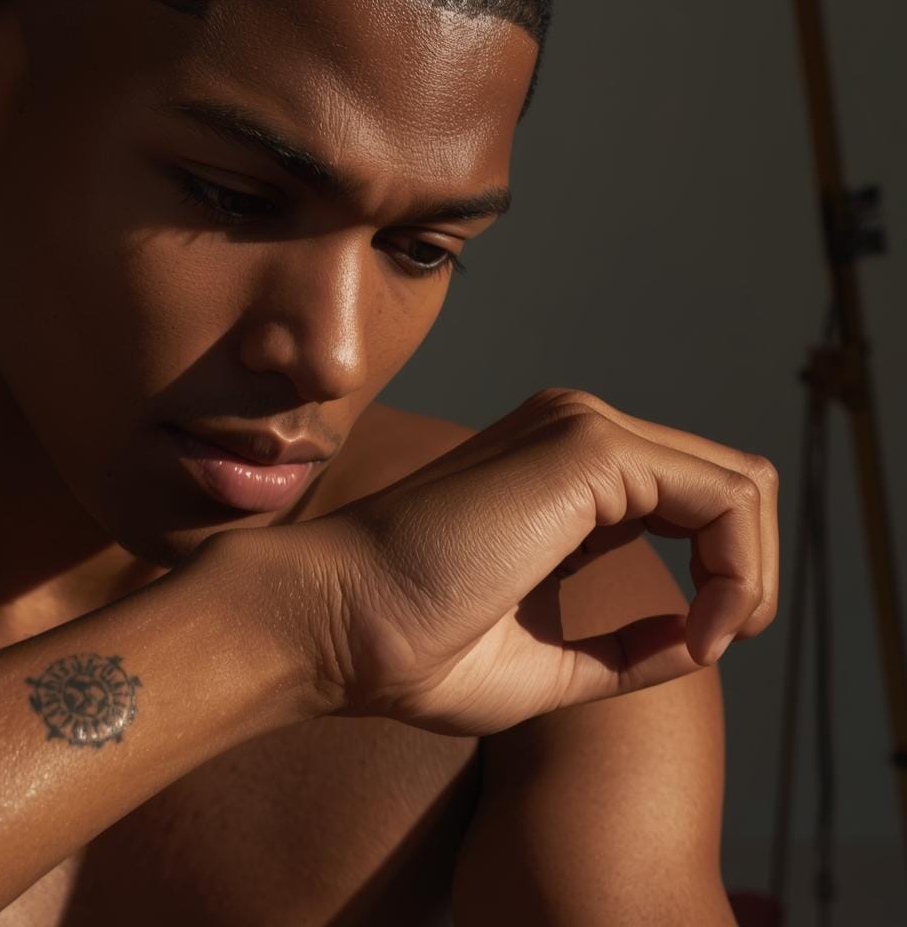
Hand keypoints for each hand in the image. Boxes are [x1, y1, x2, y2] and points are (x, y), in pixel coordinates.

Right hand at [271, 387, 778, 735]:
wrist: (336, 625)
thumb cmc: (411, 648)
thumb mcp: (544, 658)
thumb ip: (623, 645)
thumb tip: (699, 635)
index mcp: (559, 473)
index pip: (692, 500)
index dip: (721, 580)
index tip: (687, 653)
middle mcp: (574, 433)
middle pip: (728, 486)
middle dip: (748, 576)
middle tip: (715, 644)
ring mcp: (580, 428)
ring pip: (741, 485)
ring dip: (750, 576)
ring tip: (713, 639)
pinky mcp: (586, 446)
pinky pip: (726, 497)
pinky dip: (737, 572)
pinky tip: (702, 628)